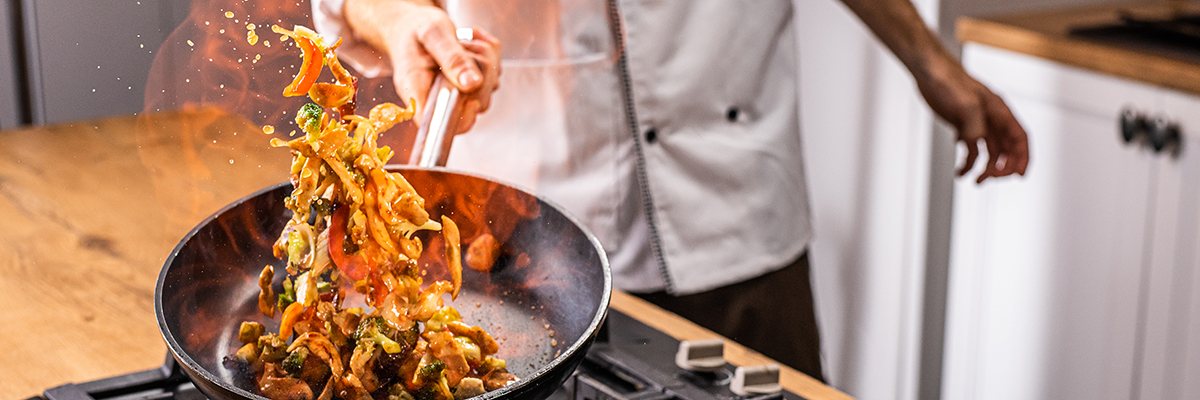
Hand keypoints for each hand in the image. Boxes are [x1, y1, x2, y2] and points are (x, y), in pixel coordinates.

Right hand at [344, 0, 500, 133]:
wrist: (411, 24)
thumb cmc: (415, 28)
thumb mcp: (432, 34)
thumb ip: (451, 58)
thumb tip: (472, 84)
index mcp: (417, 91)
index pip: (439, 123)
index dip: (461, 117)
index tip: (473, 98)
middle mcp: (436, 98)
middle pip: (474, 104)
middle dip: (480, 73)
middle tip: (463, 47)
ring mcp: (455, 95)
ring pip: (487, 89)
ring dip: (485, 61)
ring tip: (463, 43)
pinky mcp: (470, 88)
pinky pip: (493, 77)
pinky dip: (490, 56)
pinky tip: (471, 42)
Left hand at [916, 58, 1028, 182]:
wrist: (930, 73)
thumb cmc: (950, 81)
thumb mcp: (966, 104)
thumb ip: (974, 126)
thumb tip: (975, 144)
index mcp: (999, 112)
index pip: (1019, 138)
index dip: (1023, 158)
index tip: (1019, 175)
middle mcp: (992, 119)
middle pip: (1007, 149)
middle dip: (1002, 167)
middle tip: (989, 179)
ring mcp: (978, 124)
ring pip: (990, 152)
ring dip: (986, 168)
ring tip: (975, 181)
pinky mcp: (963, 126)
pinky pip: (972, 149)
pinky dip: (968, 162)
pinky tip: (960, 170)